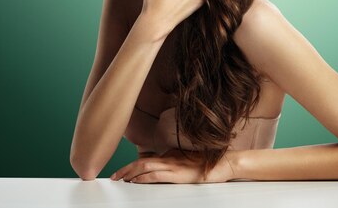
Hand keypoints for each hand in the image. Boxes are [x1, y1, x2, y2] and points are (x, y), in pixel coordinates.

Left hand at [110, 148, 234, 183]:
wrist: (224, 163)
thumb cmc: (208, 165)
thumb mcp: (187, 163)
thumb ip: (174, 165)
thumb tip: (162, 169)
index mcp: (171, 155)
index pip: (147, 159)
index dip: (132, 165)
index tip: (122, 172)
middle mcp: (169, 158)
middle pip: (141, 161)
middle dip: (125, 169)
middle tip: (113, 176)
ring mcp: (173, 165)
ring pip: (145, 166)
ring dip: (130, 173)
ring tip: (119, 179)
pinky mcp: (178, 174)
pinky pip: (156, 174)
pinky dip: (143, 177)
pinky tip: (136, 181)